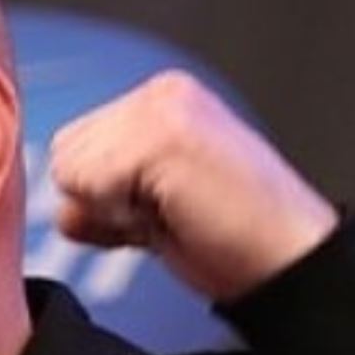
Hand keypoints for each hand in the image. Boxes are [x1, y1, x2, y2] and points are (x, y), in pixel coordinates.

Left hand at [47, 70, 337, 300]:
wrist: (291, 262)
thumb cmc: (234, 241)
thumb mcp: (152, 207)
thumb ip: (104, 189)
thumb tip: (62, 209)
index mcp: (161, 100)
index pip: (74, 146)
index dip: (104, 196)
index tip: (162, 210)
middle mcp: (160, 93)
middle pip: (63, 154)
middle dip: (103, 201)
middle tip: (168, 214)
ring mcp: (160, 109)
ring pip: (69, 169)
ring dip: (111, 209)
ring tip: (173, 213)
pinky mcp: (161, 135)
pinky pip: (86, 186)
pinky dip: (118, 218)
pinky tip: (172, 215)